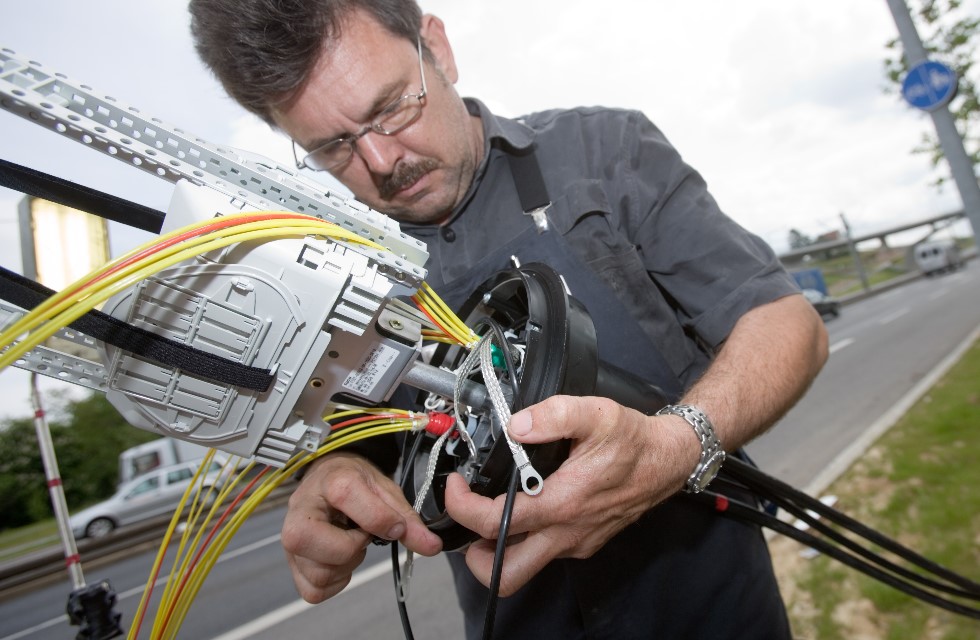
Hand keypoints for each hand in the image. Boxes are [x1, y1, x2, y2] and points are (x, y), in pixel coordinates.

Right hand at [281, 452, 441, 602]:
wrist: (327, 478)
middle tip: (361, 534)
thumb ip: (408, 519)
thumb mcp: (385, 490)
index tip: (394, 526)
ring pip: (319, 574)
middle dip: (353, 547)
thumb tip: (431, 546)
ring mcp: (289, 539)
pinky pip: (313, 591)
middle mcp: (301, 510)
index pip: (346, 496)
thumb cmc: (354, 482)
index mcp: (329, 481)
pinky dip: (334, 581)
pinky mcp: (291, 563)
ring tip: (350, 543)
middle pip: (323, 545)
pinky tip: (339, 559)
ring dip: (346, 565)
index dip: (379, 517)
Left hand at [444, 395, 698, 595]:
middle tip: (468, 520)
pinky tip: (526, 504)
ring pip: (525, 567)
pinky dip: (525, 536)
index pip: (495, 525)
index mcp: (562, 504)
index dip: (462, 507)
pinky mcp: (583, 542)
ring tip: (490, 511)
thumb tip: (517, 425)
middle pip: (505, 574)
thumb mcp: (596, 413)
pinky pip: (545, 551)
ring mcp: (575, 543)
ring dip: (499, 548)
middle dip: (475, 556)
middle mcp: (566, 533)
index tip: (455, 486)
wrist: (669, 460)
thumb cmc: (634, 441)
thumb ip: (554, 414)